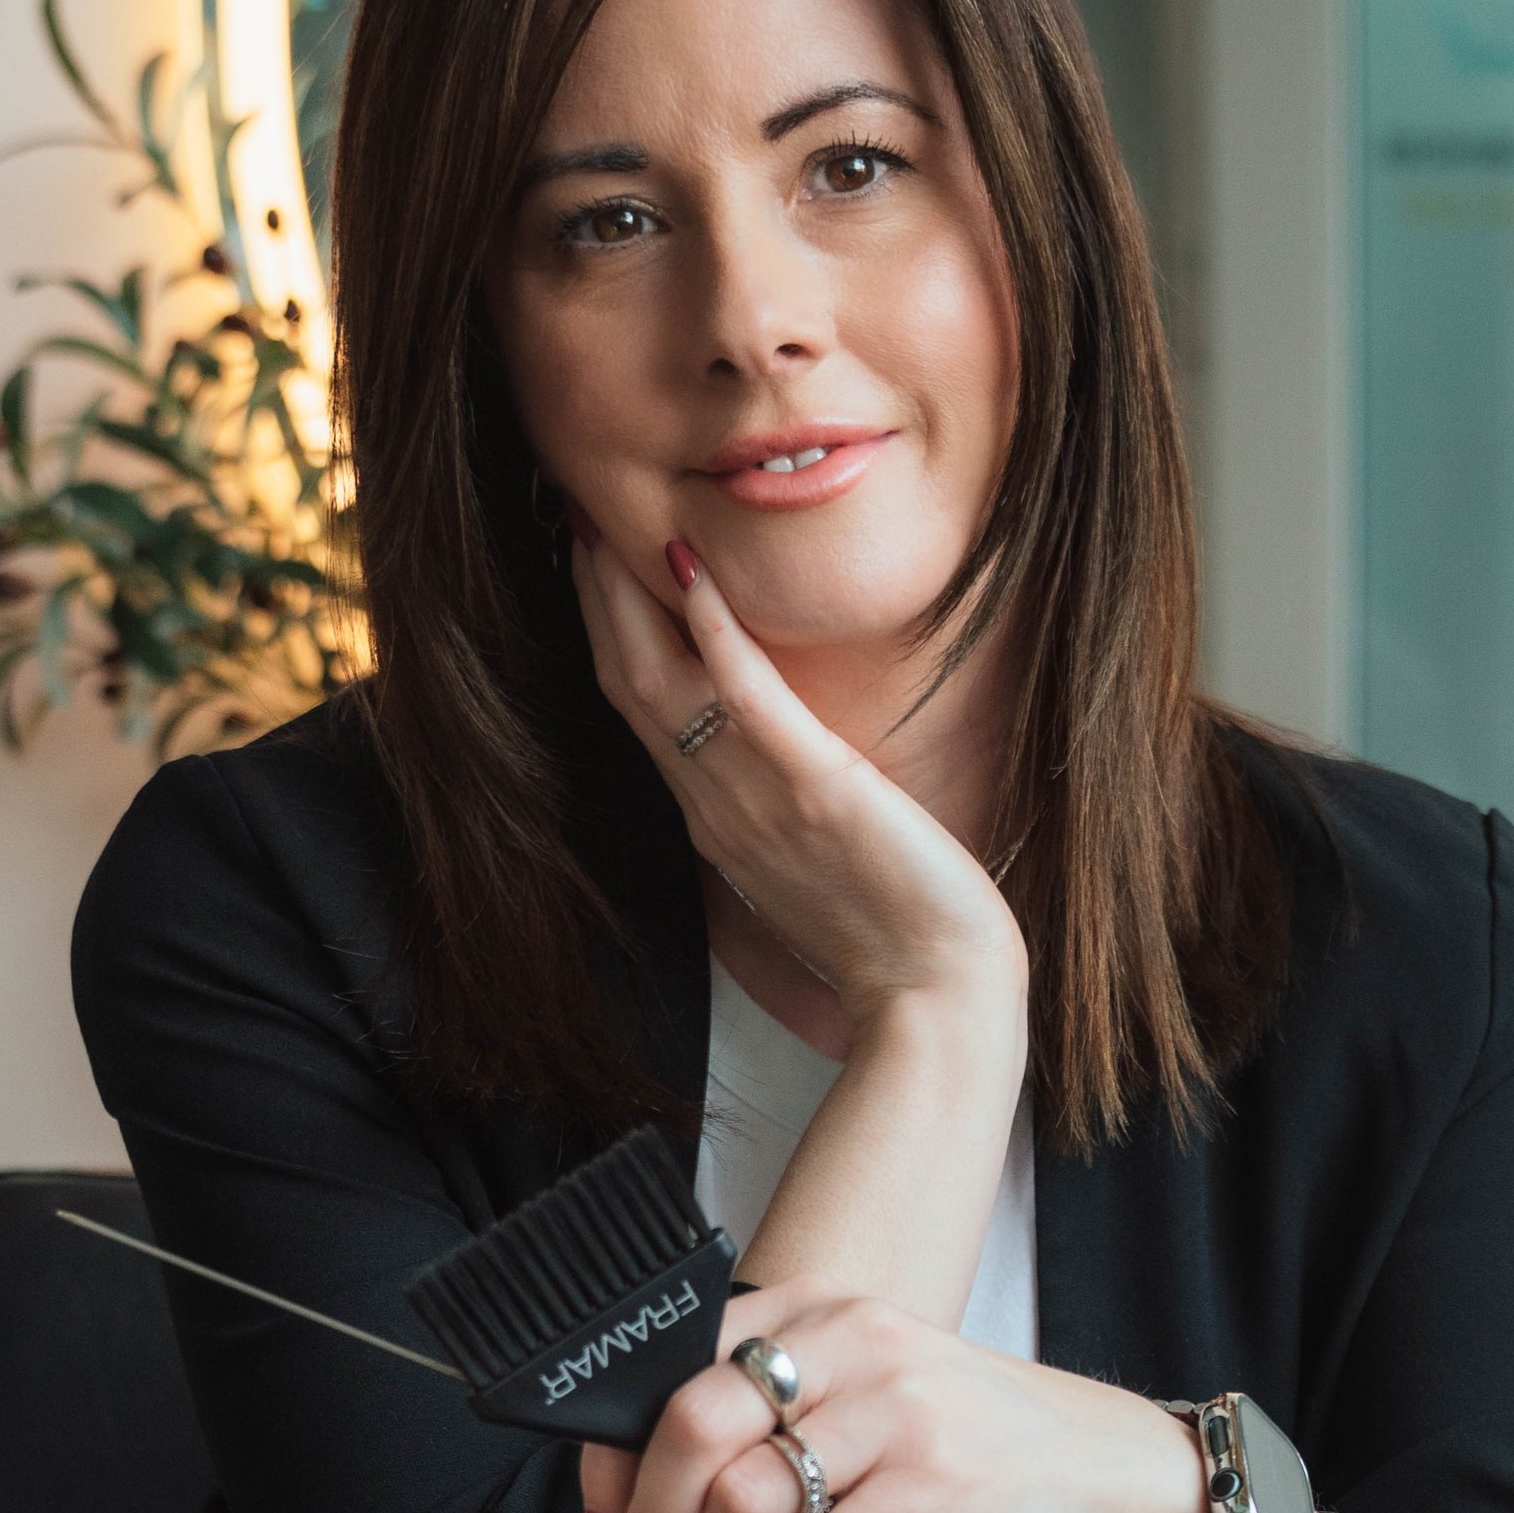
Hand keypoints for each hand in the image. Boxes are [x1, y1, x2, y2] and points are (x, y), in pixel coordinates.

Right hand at [569, 530, 1023, 1029]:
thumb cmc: (890, 942)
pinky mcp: (812, 789)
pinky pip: (743, 698)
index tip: (594, 565)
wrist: (933, 998)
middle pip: (629, 683)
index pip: (641, 711)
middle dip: (598, 597)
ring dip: (628, 595)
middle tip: (580, 514)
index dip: (609, 633)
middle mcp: (717, 805)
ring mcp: (755, 798)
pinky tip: (691, 568)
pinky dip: (713, 631)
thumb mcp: (816, 865)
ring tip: (610, 520)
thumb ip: (780, 815)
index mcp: (716, 821)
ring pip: (660, 682)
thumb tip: (777, 778)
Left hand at [577, 1281, 1221, 1512]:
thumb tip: (649, 1497)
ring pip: (745, 1502)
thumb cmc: (967, 1436)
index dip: (613, 1461)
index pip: (670, 1368)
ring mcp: (895, 1410)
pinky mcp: (934, 1484)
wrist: (1100, 1465)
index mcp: (813, 1310)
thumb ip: (770, 1412)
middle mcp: (849, 1342)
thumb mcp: (862, 1389)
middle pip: (691, 1426)